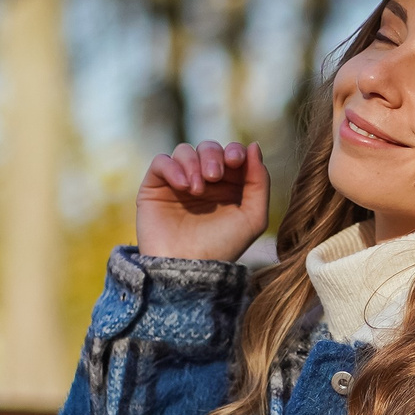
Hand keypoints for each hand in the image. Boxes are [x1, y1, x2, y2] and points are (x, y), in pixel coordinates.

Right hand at [137, 140, 269, 262]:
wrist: (187, 268)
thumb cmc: (222, 247)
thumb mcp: (252, 217)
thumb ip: (259, 182)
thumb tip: (254, 146)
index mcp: (229, 187)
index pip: (232, 155)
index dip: (235, 151)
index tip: (236, 161)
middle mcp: (204, 182)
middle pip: (209, 148)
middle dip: (214, 156)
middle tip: (215, 176)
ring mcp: (179, 183)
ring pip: (185, 151)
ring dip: (193, 163)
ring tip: (198, 190)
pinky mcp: (155, 187)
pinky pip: (161, 162)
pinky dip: (173, 168)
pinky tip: (184, 187)